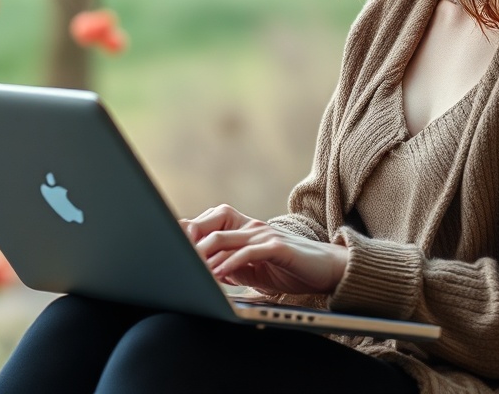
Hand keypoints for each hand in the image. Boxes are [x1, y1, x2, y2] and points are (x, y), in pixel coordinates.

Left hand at [181, 204, 346, 295]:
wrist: (327, 269)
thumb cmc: (292, 269)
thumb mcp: (256, 269)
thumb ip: (234, 266)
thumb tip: (209, 273)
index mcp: (246, 230)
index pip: (211, 223)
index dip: (190, 232)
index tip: (171, 249)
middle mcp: (253, 227)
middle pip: (211, 226)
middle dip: (190, 243)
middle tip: (175, 261)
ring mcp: (265, 235)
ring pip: (224, 238)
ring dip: (204, 256)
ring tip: (191, 271)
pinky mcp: (277, 247)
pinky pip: (247, 252)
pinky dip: (229, 264)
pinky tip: (219, 275)